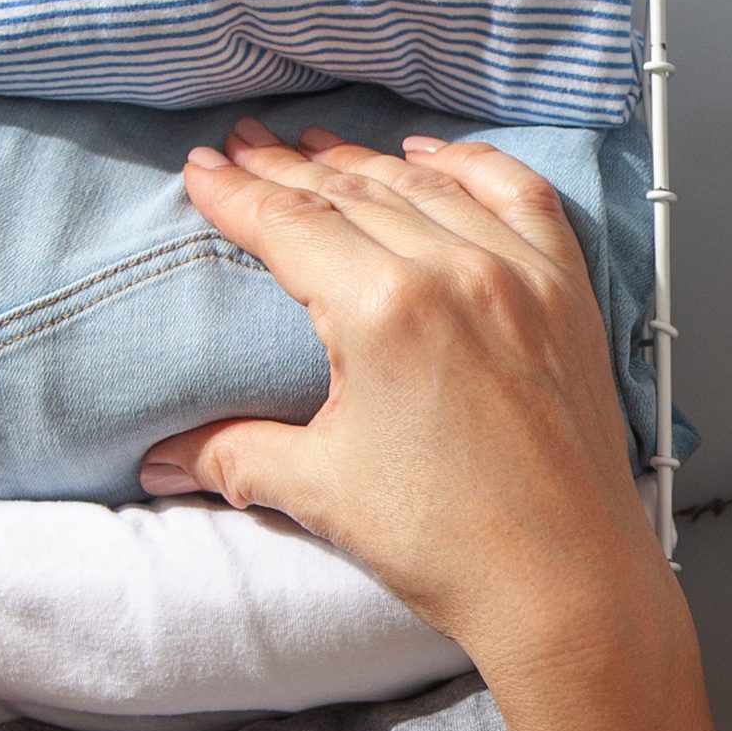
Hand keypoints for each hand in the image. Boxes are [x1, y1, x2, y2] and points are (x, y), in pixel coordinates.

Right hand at [138, 121, 677, 692]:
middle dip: (288, 168)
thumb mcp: (322, 490)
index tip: (201, 168)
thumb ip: (235, 454)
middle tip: (244, 145)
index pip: (292, 225)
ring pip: (428, 188)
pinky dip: (473, 166)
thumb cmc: (451, 544)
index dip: (237, 193)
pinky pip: (521, 197)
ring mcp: (521, 276)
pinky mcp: (568, 295)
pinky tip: (435, 156)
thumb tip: (163, 459)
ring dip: (366, 162)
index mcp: (385, 310)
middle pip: (353, 193)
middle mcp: (457, 272)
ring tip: (317, 147)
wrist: (567, 584)